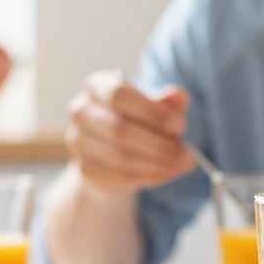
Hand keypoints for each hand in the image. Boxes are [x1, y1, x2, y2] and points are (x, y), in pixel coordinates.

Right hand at [64, 72, 195, 194]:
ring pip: (120, 157)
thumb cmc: (137, 120)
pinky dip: (147, 177)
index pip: (118, 95)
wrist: (114, 150)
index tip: (179, 125)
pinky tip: (165, 173)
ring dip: (156, 164)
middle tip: (186, 152)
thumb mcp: (153, 107)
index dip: (150, 111)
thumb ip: (166, 102)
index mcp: (97, 86)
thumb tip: (179, 97)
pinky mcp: (84, 168)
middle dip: (157, 143)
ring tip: (181, 164)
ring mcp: (78, 141)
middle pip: (118, 129)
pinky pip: (118, 176)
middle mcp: (81, 111)